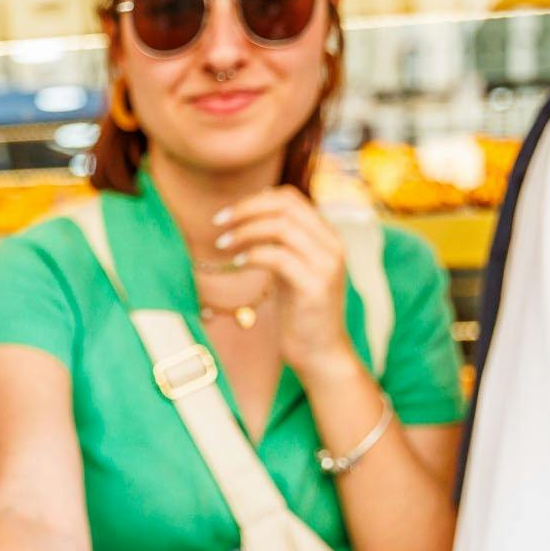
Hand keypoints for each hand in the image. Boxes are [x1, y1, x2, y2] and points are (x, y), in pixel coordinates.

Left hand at [214, 186, 361, 381]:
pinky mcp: (315, 286)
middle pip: (286, 206)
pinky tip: (238, 264)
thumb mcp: (290, 269)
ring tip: (221, 244)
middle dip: (246, 209)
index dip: (255, 200)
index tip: (228, 215)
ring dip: (245, 231)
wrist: (321, 352)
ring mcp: (326, 264)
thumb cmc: (300, 312)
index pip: (290, 198)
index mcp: (327, 236)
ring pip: (281, 227)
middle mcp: (332, 244)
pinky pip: (279, 257)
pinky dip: (254, 255)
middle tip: (218, 222)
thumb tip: (253, 210)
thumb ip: (280, 242)